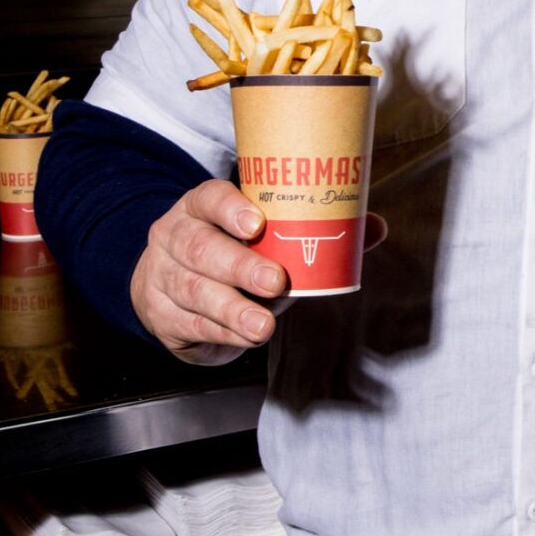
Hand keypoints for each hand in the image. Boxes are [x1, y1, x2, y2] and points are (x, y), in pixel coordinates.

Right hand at [130, 182, 387, 365]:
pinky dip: (223, 332)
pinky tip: (244, 337)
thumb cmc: (229, 252)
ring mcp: (161, 276)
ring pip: (194, 290)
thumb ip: (313, 231)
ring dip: (233, 309)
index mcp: (200, 207)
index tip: (258, 222)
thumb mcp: (262, 237)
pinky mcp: (160, 315)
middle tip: (275, 281)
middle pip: (201, 248)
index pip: (209, 198)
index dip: (231, 209)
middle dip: (240, 266)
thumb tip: (374, 227)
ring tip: (262, 325)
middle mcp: (174, 236)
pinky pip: (192, 324)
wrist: (168, 284)